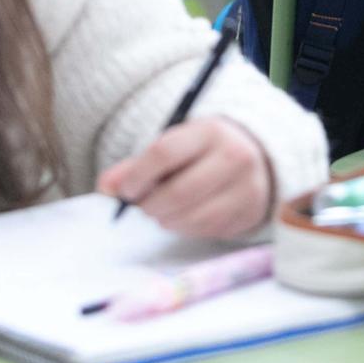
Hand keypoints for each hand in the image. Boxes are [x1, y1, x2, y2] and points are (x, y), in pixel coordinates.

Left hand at [97, 117, 273, 238]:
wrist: (257, 155)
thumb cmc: (205, 151)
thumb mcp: (176, 145)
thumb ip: (138, 165)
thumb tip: (106, 187)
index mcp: (211, 131)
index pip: (165, 153)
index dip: (138, 176)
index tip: (126, 190)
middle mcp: (235, 157)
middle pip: (178, 193)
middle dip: (150, 205)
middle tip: (142, 206)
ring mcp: (247, 188)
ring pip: (192, 218)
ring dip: (167, 220)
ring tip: (162, 211)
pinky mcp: (249, 213)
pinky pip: (207, 230)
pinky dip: (187, 228)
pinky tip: (184, 216)